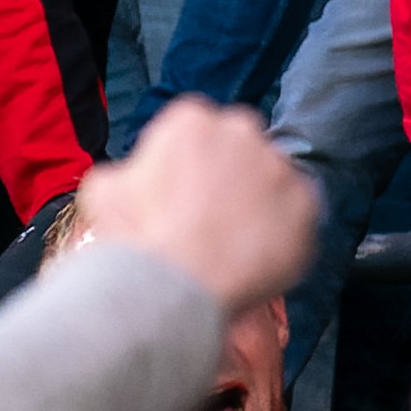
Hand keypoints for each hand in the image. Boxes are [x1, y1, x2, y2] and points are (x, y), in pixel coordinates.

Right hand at [76, 99, 327, 311]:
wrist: (173, 290)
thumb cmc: (135, 241)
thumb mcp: (103, 192)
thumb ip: (127, 171)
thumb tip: (134, 176)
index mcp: (191, 120)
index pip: (197, 131)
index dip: (188, 166)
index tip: (182, 194)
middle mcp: (242, 130)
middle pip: (239, 149)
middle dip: (228, 177)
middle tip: (208, 218)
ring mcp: (279, 166)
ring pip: (271, 181)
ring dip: (256, 204)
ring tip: (230, 245)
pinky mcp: (307, 202)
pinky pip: (299, 214)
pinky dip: (283, 233)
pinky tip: (255, 257)